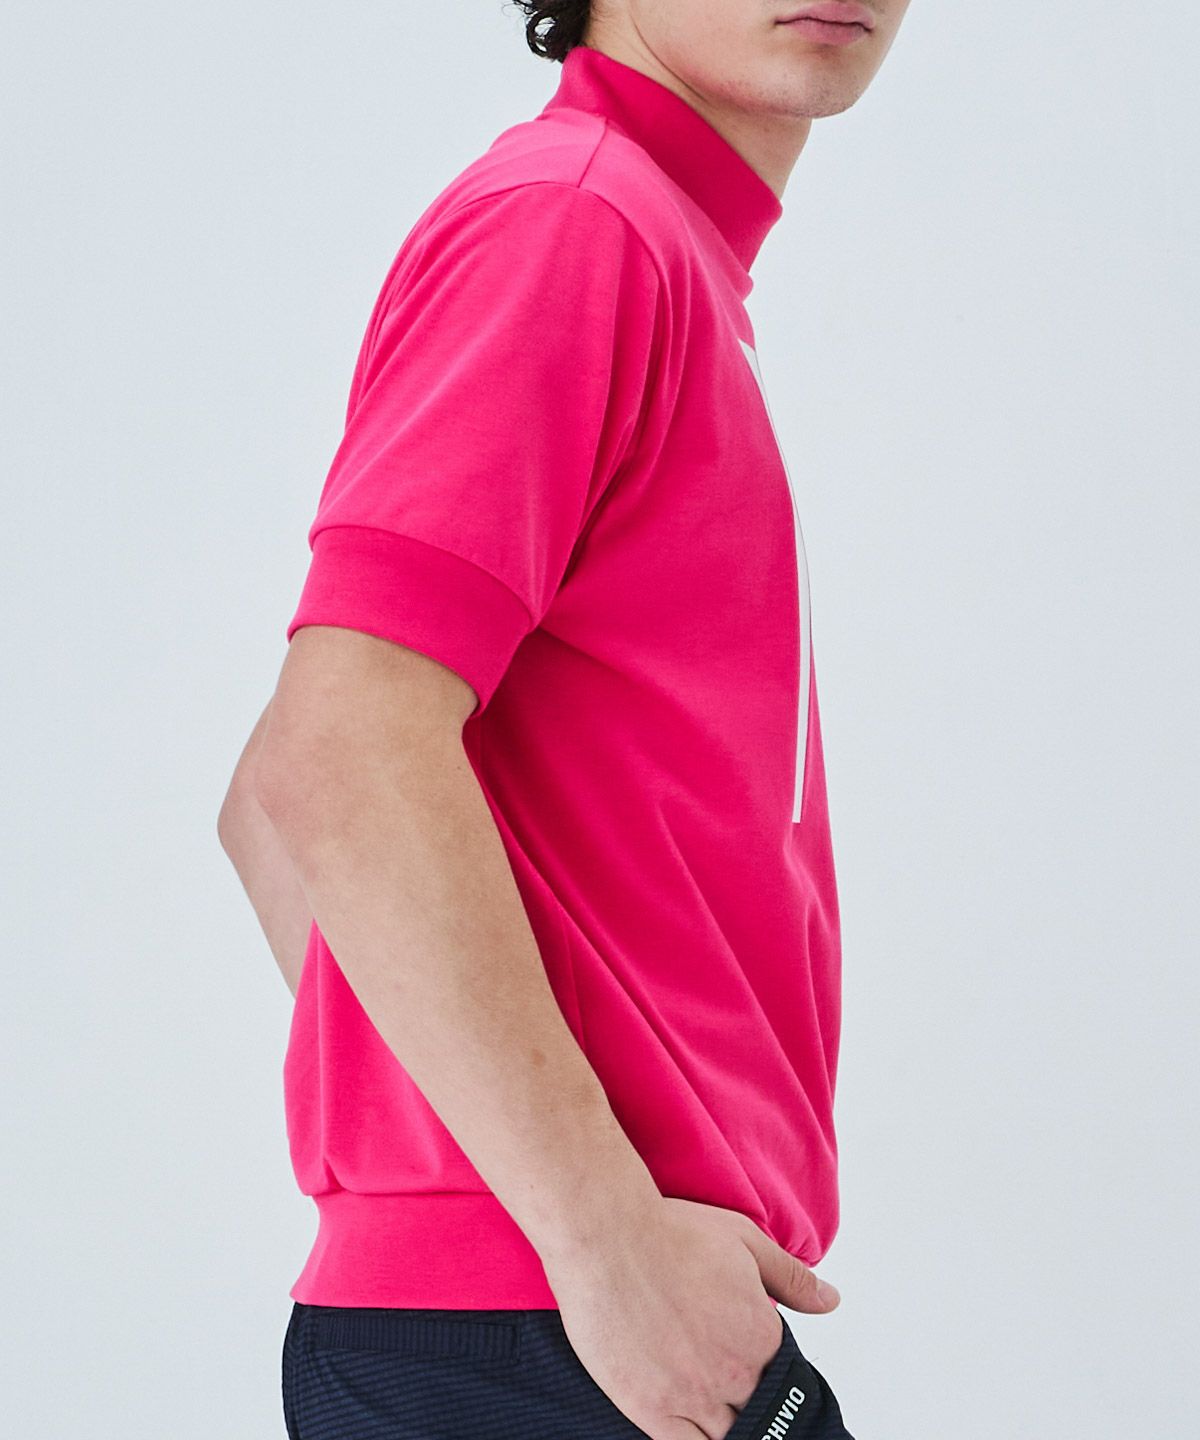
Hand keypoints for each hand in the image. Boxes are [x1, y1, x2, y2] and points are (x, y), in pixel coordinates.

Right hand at [540, 1196, 840, 1439]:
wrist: (607, 1237)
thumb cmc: (669, 1232)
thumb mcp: (744, 1239)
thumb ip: (792, 1278)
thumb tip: (832, 1301)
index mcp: (760, 1335)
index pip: (781, 1375)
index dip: (765, 1367)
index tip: (744, 1356)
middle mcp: (733, 1372)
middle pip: (756, 1409)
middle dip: (746, 1397)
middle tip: (722, 1376)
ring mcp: (692, 1395)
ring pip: (726, 1435)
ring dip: (725, 1423)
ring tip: (708, 1399)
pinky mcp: (651, 1409)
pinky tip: (694, 1429)